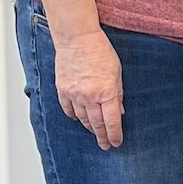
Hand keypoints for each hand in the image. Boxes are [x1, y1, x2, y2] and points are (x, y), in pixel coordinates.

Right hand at [56, 28, 123, 149]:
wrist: (77, 38)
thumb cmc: (99, 51)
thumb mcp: (117, 73)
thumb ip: (117, 94)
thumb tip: (119, 111)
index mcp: (106, 92)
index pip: (112, 122)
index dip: (115, 135)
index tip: (116, 142)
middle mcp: (90, 97)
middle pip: (97, 124)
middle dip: (102, 137)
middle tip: (105, 145)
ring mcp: (74, 94)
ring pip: (82, 119)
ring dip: (90, 128)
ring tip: (95, 133)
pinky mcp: (63, 90)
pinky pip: (68, 109)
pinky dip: (74, 116)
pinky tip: (78, 119)